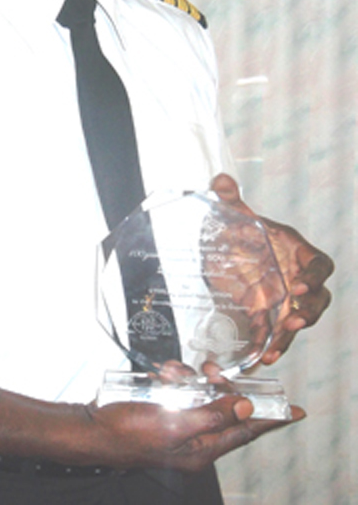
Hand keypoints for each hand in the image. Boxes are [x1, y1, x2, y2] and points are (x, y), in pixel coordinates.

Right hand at [85, 393, 303, 470]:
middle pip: (227, 408)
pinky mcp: (166, 413)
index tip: (297, 410)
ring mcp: (181, 426)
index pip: (247, 432)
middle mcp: (196, 439)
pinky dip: (175, 380)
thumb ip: (213, 415)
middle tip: (210, 370)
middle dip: (221, 385)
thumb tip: (245, 405)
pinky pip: (182, 391)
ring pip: (204, 394)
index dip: (272, 419)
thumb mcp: (174, 424)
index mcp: (203, 449)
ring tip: (173, 374)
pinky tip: (161, 375)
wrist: (93, 430)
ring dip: (192, 379)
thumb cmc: (130, 433)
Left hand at [210, 173, 333, 363]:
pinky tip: (260, 357)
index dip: (314, 278)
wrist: (220, 249)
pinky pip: (275, 334)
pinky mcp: (268, 315)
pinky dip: (271, 346)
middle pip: (318, 299)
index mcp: (295, 251)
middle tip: (291, 323)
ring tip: (274, 350)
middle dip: (309, 314)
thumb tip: (221, 181)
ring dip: (290, 337)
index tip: (298, 290)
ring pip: (299, 322)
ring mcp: (284, 299)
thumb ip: (228, 198)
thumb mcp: (231, 213)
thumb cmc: (237, 228)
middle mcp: (296, 277)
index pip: (319, 265)